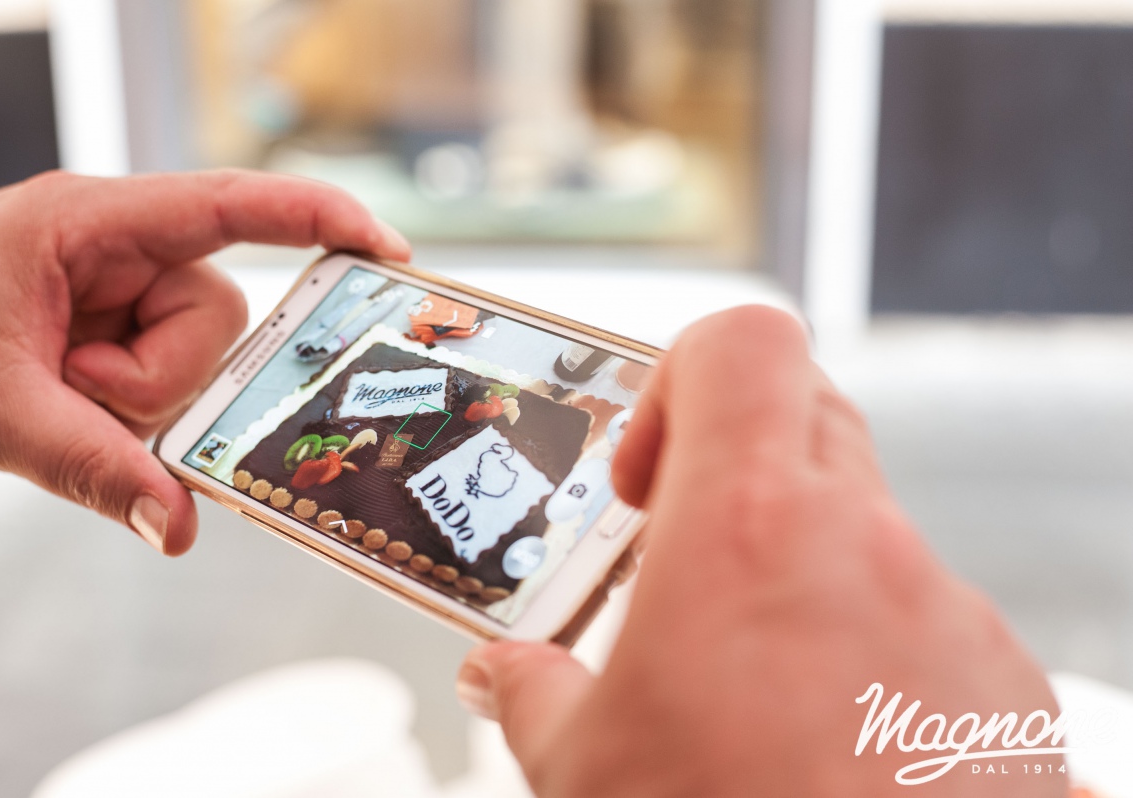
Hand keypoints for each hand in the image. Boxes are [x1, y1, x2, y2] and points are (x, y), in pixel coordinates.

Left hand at [0, 169, 408, 554]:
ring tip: (60, 399)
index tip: (384, 248)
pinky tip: (73, 407)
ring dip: (140, 399)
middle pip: (216, 313)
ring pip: (197, 359)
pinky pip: (168, 382)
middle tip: (80, 392)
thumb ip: (94, 469)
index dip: (314, 217)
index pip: (226, 205)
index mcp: (90, 222)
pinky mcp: (115, 336)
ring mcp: (119, 295)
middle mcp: (118, 251)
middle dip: (162, 375)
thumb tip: (176, 527)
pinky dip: (130, 413)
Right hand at [456, 307, 1064, 794]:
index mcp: (747, 533)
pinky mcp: (998, 682)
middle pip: (807, 419)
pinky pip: (921, 616)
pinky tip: (821, 737)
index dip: (682, 379)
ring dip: (799, 569)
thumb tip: (505, 674)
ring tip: (744, 678)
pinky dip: (865, 646)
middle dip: (737, 467)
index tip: (647, 477)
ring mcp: (945, 612)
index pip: (741, 345)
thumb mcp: (584, 771)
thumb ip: (536, 694)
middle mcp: (862, 548)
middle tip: (683, 555)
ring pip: (863, 527)